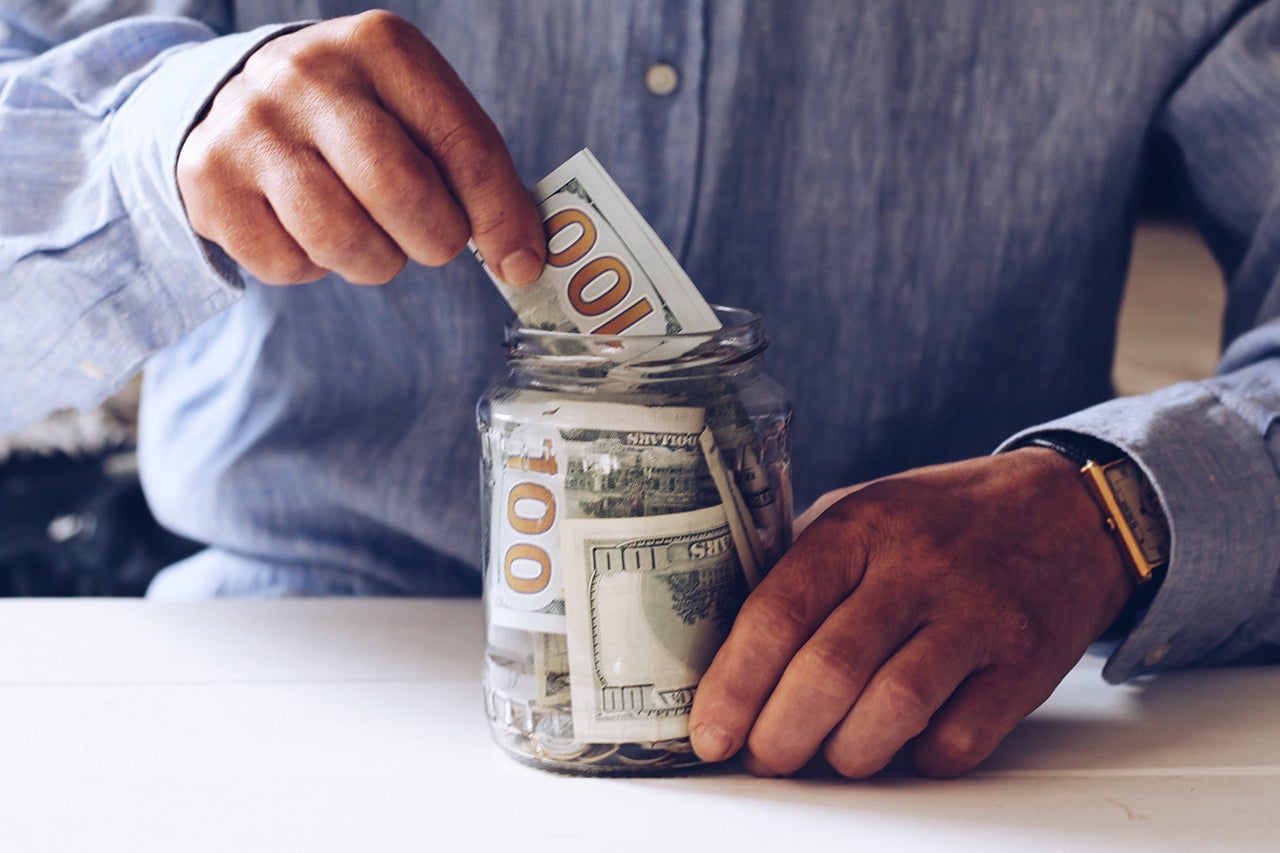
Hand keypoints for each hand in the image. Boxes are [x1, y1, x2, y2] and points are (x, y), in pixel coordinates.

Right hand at [177, 11, 544, 285]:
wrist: (236, 98)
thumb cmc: (359, 118)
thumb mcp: (420, 115)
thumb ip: (476, 175)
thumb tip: (525, 262)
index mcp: (382, 46)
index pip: (463, 143)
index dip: (500, 215)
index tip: (521, 263)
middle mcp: (308, 74)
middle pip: (398, 191)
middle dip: (434, 240)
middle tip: (434, 243)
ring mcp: (249, 126)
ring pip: (340, 239)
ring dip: (375, 262)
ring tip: (370, 235)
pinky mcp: (207, 181)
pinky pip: (288, 264)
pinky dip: (314, 268)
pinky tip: (308, 229)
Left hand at [689, 448, 1134, 777]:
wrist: (1064, 511)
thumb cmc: (940, 520)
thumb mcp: (862, 512)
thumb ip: (799, 566)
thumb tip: (722, 649)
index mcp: (859, 527)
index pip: (778, 611)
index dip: (734, 683)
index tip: (710, 731)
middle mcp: (916, 567)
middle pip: (828, 670)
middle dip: (779, 735)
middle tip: (764, 757)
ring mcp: (976, 615)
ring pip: (891, 709)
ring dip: (844, 755)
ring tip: (827, 757)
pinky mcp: (1025, 664)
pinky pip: (960, 739)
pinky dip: (918, 760)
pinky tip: (901, 746)